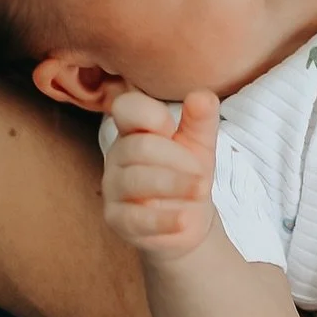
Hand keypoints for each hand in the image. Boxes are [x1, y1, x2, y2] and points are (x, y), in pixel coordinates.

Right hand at [102, 89, 219, 257]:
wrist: (187, 220)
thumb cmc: (188, 173)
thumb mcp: (200, 143)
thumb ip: (201, 118)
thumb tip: (202, 96)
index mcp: (135, 128)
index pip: (126, 107)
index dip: (151, 115)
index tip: (173, 128)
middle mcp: (118, 155)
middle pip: (140, 146)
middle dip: (178, 159)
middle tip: (202, 174)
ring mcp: (114, 187)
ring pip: (136, 179)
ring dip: (175, 184)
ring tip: (200, 191)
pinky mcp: (117, 219)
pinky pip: (135, 218)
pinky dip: (164, 218)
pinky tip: (184, 219)